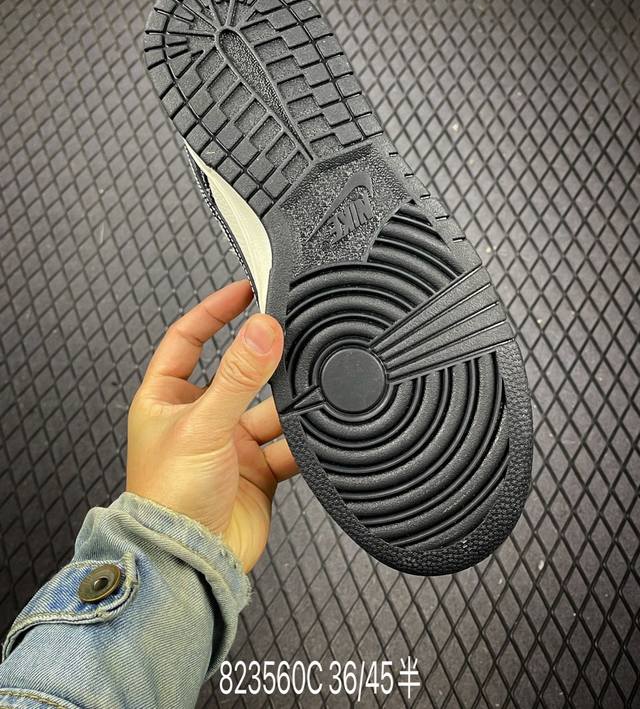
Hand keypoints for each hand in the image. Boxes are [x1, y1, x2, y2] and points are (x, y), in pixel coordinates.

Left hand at [126, 280, 297, 572]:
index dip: (213, 311)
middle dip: (263, 362)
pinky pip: (287, 444)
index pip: (188, 338)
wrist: (188, 564)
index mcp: (167, 399)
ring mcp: (229, 445)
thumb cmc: (167, 501)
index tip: (243, 290)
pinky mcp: (256, 471)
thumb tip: (262, 329)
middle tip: (289, 338)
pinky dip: (302, 440)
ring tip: (307, 392)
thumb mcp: (203, 424)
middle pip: (238, 373)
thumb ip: (239, 376)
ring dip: (287, 404)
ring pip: (268, 409)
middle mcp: (199, 418)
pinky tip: (313, 433)